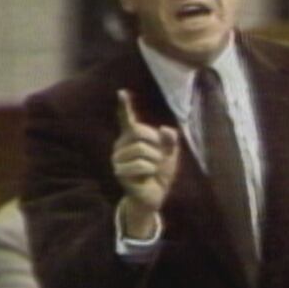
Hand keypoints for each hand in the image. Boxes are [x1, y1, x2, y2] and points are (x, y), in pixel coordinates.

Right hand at [112, 89, 178, 236]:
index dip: (124, 106)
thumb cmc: (160, 172)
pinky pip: (141, 165)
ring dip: (154, 161)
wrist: (154, 195)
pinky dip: (150, 171)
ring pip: (142, 150)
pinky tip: (146, 177)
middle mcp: (121, 145)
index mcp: (133, 137)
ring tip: (151, 169)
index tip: (121, 92)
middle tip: (158, 158)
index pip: (126, 119)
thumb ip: (170, 140)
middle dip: (155, 145)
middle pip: (140, 132)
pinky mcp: (119, 172)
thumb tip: (165, 129)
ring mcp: (118, 158)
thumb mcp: (170, 154)